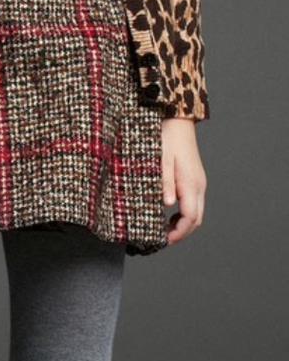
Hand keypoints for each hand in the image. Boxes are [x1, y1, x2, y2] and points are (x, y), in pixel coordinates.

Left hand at [161, 118, 206, 244]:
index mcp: (191, 184)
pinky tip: (171, 213)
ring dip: (184, 224)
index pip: (190, 218)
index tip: (164, 240)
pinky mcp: (195, 178)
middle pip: (196, 219)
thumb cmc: (168, 138)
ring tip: (165, 228)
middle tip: (164, 238)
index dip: (179, 233)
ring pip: (197, 212)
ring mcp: (199, 182)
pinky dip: (185, 213)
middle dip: (182, 232)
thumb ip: (165, 182)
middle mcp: (199, 186)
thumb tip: (167, 205)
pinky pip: (194, 202)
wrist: (179, 121)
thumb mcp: (162, 160)